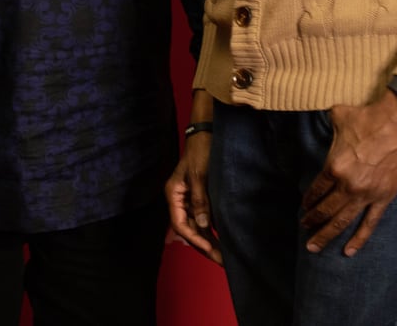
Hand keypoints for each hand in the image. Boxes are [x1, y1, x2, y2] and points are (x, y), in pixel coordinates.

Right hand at [166, 124, 220, 262]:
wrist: (207, 135)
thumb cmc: (200, 153)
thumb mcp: (200, 176)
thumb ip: (200, 201)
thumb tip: (204, 226)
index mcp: (174, 194)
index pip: (179, 223)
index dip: (194, 238)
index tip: (210, 249)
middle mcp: (179, 199)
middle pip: (188, 228)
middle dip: (203, 245)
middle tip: (221, 260)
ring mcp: (189, 199)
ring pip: (196, 226)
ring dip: (208, 240)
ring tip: (223, 256)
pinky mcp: (199, 197)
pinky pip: (203, 219)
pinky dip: (211, 230)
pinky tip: (222, 240)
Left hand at [300, 96, 396, 254]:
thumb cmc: (367, 118)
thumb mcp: (338, 118)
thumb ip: (327, 125)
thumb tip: (323, 118)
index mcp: (334, 167)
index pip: (316, 190)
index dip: (308, 200)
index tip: (303, 208)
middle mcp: (348, 185)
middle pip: (326, 210)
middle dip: (312, 221)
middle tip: (303, 229)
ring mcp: (367, 194)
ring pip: (343, 221)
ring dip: (327, 234)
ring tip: (314, 247)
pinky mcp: (384, 198)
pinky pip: (370, 223)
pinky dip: (359, 238)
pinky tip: (349, 251)